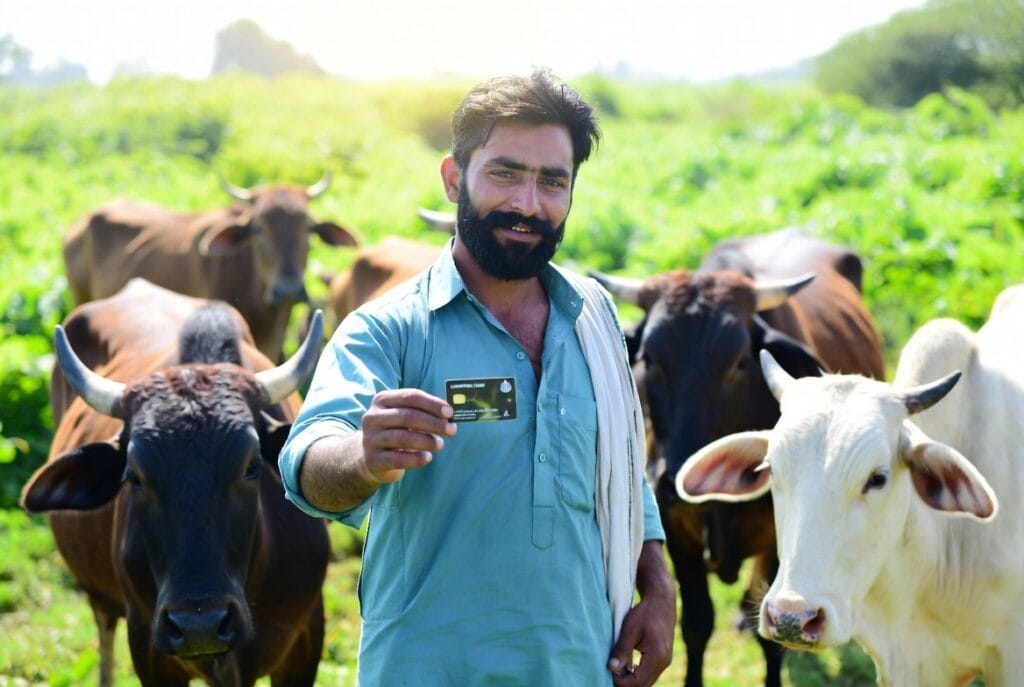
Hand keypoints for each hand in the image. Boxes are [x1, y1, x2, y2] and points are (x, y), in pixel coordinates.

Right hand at [360, 388, 456, 483]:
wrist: (369, 458)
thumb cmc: (395, 432)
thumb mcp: (404, 417)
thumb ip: (423, 413)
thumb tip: (449, 416)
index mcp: (382, 400)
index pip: (411, 396)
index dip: (432, 404)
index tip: (450, 412)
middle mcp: (373, 417)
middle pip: (408, 416)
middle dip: (434, 423)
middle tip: (452, 430)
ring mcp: (370, 439)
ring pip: (403, 438)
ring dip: (427, 441)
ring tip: (440, 444)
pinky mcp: (373, 460)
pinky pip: (398, 459)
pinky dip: (417, 458)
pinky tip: (427, 458)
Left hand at [608, 542, 675, 686]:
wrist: (661, 601)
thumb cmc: (645, 612)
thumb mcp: (630, 629)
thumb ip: (622, 649)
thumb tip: (611, 668)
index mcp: (657, 657)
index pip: (637, 682)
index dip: (621, 681)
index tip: (608, 671)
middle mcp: (664, 663)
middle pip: (643, 685)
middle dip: (626, 683)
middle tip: (610, 673)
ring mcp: (665, 661)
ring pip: (647, 681)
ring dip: (632, 680)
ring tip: (616, 670)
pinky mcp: (663, 658)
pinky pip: (649, 674)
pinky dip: (638, 675)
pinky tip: (626, 668)